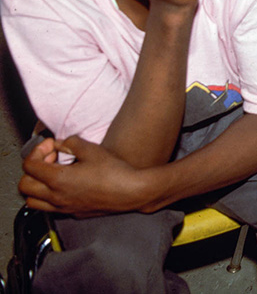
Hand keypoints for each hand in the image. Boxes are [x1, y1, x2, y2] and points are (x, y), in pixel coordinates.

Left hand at [19, 136, 151, 216]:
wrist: (131, 192)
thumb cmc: (115, 172)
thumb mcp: (92, 150)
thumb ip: (71, 143)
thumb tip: (61, 144)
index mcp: (59, 179)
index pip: (29, 165)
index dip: (37, 152)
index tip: (50, 146)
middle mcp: (57, 196)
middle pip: (25, 185)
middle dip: (33, 169)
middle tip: (50, 159)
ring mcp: (64, 207)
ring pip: (33, 201)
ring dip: (37, 186)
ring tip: (53, 174)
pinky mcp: (73, 213)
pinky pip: (50, 207)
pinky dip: (50, 196)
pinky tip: (66, 186)